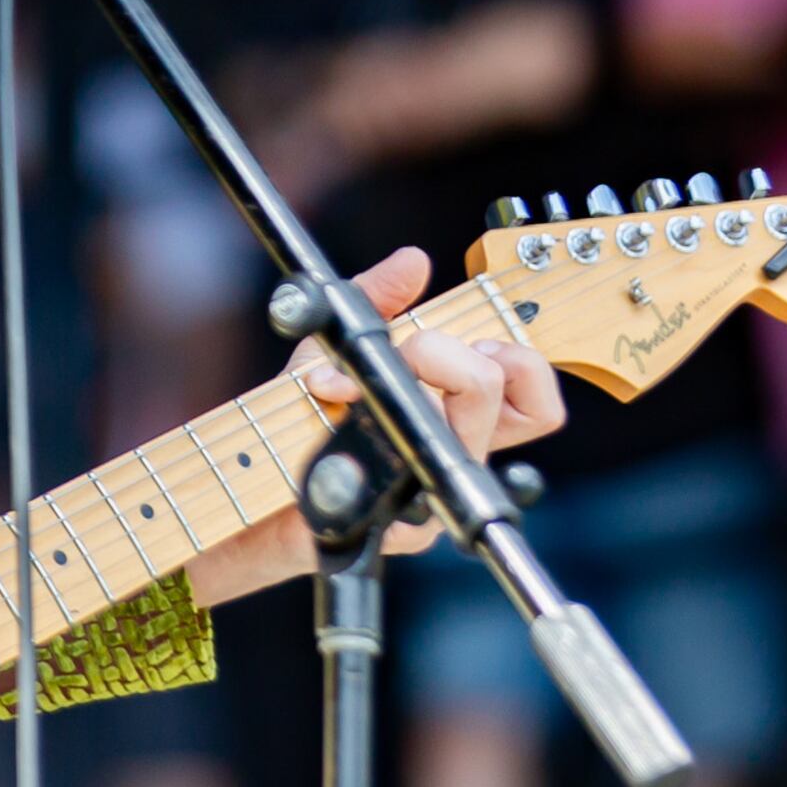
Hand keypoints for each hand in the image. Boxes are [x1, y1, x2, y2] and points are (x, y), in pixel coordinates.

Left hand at [183, 249, 561, 606]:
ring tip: (350, 380)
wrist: (251, 476)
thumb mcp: (335, 343)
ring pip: (466, 433)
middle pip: (516, 408)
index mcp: (456, 415)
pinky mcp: (405, 525)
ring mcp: (434, 493)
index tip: (480, 343)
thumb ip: (377, 297)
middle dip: (451, 356)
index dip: (526, 367)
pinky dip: (364, 420)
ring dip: (411, 384)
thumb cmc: (298, 416)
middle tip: (404, 352)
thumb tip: (414, 262)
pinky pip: (412, 469)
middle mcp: (454, 455)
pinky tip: (330, 407)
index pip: (535, 404)